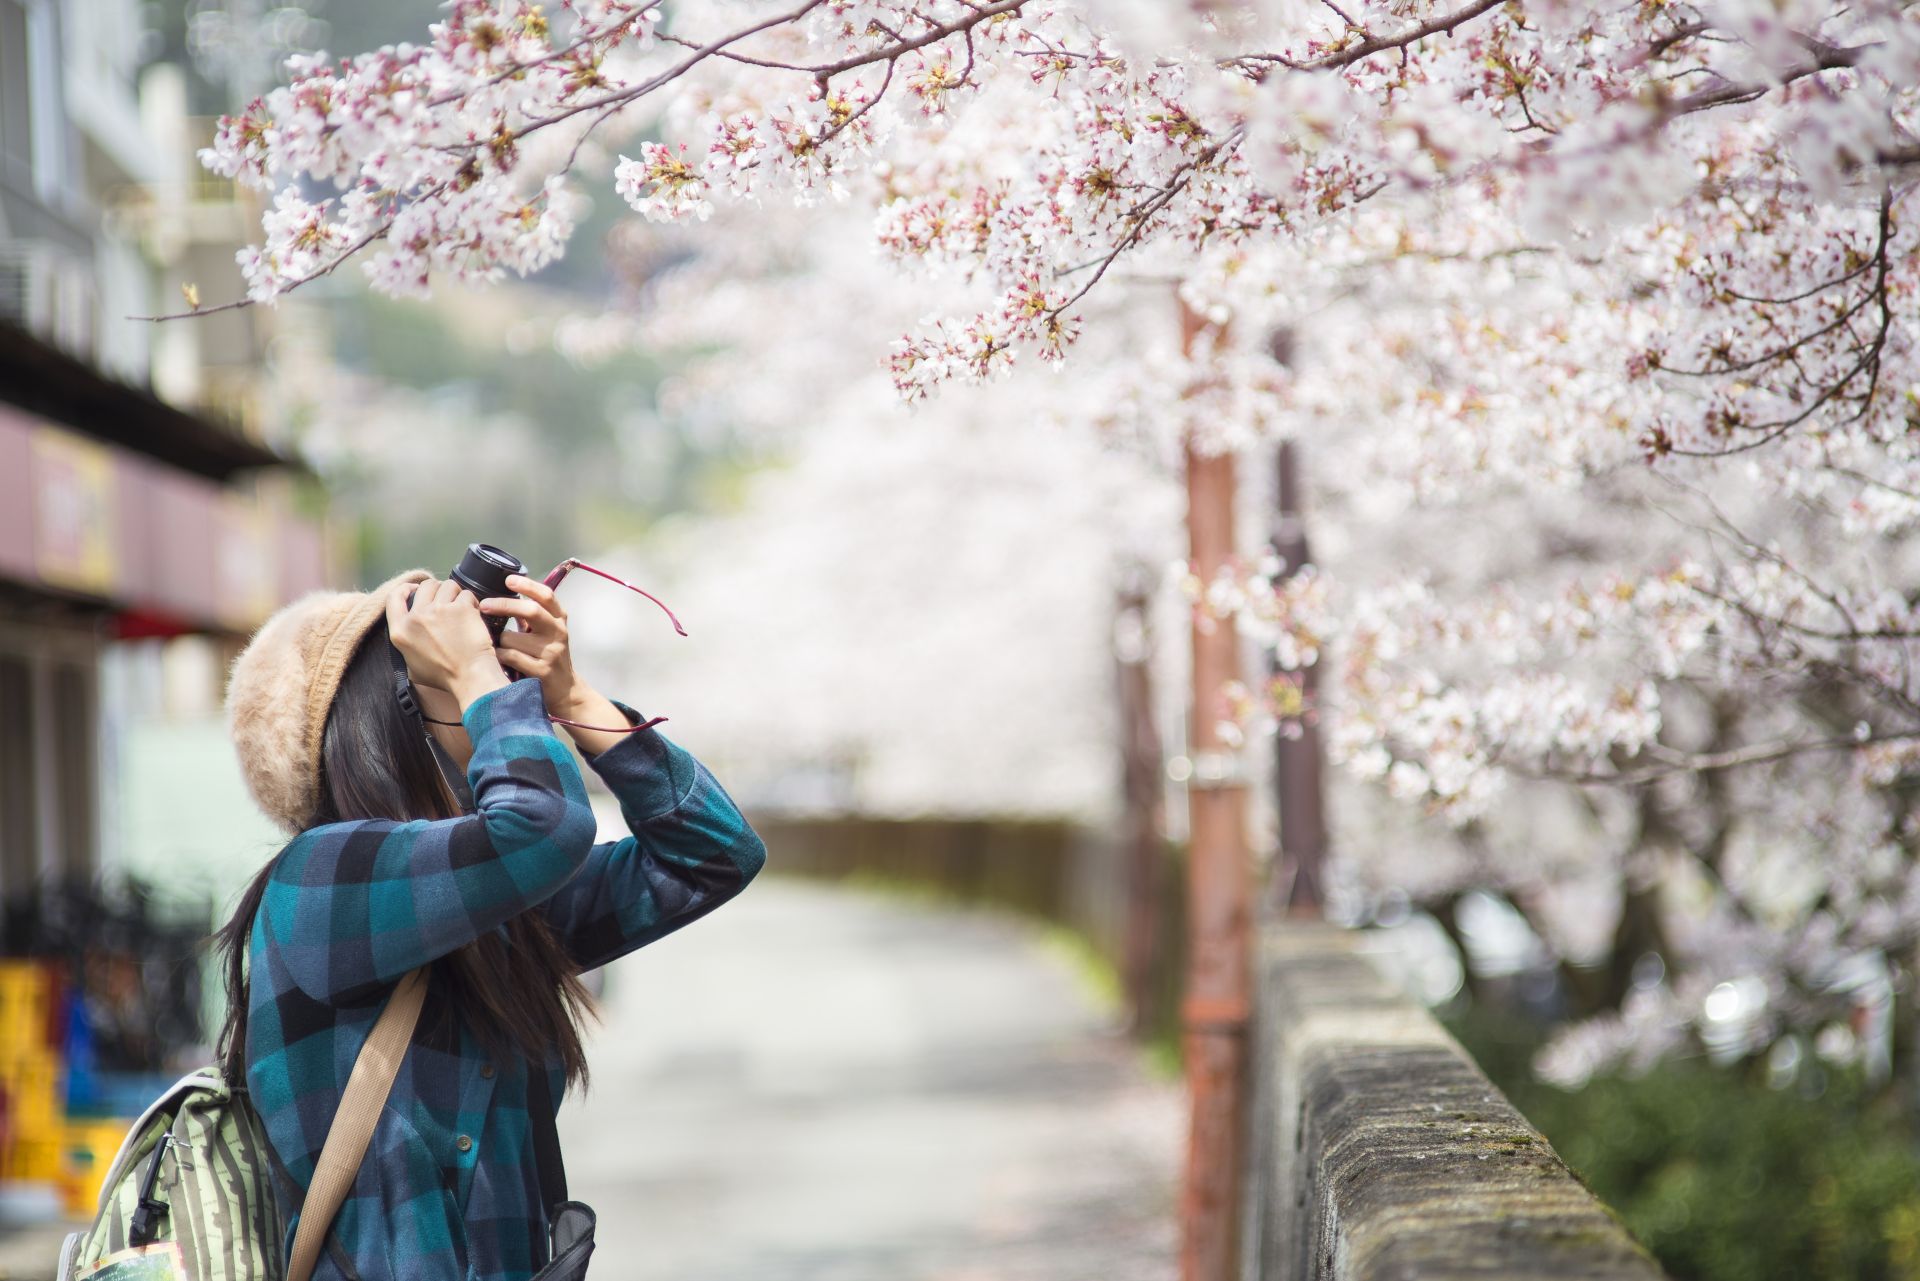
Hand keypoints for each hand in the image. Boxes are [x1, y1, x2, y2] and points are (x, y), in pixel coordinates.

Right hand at [385, 577, 504, 704]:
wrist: (470, 677)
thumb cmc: (444, 677)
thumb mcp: (412, 667)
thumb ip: (407, 648)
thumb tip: (408, 637)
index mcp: (400, 631)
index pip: (394, 597)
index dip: (406, 588)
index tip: (415, 589)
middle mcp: (416, 618)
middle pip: (425, 586)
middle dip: (438, 589)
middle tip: (448, 601)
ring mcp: (438, 610)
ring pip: (448, 585)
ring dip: (456, 594)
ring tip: (462, 608)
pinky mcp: (460, 608)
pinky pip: (467, 594)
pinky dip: (472, 602)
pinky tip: (474, 614)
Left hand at [479, 574, 586, 714]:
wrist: (566, 690)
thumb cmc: (548, 656)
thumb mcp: (547, 632)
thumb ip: (532, 615)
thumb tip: (502, 595)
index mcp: (559, 619)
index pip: (546, 595)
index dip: (527, 585)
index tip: (508, 580)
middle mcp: (558, 633)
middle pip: (530, 611)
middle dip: (503, 605)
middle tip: (484, 604)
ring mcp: (551, 652)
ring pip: (512, 638)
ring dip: (498, 641)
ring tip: (496, 647)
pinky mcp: (541, 671)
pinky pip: (509, 657)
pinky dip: (498, 656)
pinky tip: (497, 659)